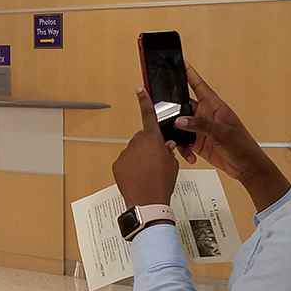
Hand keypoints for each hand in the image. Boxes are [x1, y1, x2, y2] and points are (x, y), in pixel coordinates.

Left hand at [113, 87, 179, 206]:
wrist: (148, 202)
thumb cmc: (162, 183)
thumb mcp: (173, 164)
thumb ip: (169, 151)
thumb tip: (167, 146)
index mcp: (153, 139)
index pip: (148, 115)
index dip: (144, 101)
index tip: (139, 89)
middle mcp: (137, 142)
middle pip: (142, 138)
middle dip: (148, 146)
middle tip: (155, 162)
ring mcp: (125, 153)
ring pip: (134, 151)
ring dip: (139, 158)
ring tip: (147, 174)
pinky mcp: (118, 164)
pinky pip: (125, 162)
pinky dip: (131, 167)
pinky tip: (138, 178)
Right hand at [173, 64, 290, 210]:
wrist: (247, 167)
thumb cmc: (243, 146)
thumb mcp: (222, 133)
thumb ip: (201, 126)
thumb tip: (181, 120)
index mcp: (214, 106)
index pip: (198, 85)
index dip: (188, 72)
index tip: (178, 61)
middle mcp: (205, 115)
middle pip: (183, 105)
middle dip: (171, 107)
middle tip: (159, 108)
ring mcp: (201, 129)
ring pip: (180, 124)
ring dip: (176, 132)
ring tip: (175, 139)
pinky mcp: (198, 143)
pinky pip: (183, 142)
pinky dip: (182, 148)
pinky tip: (188, 154)